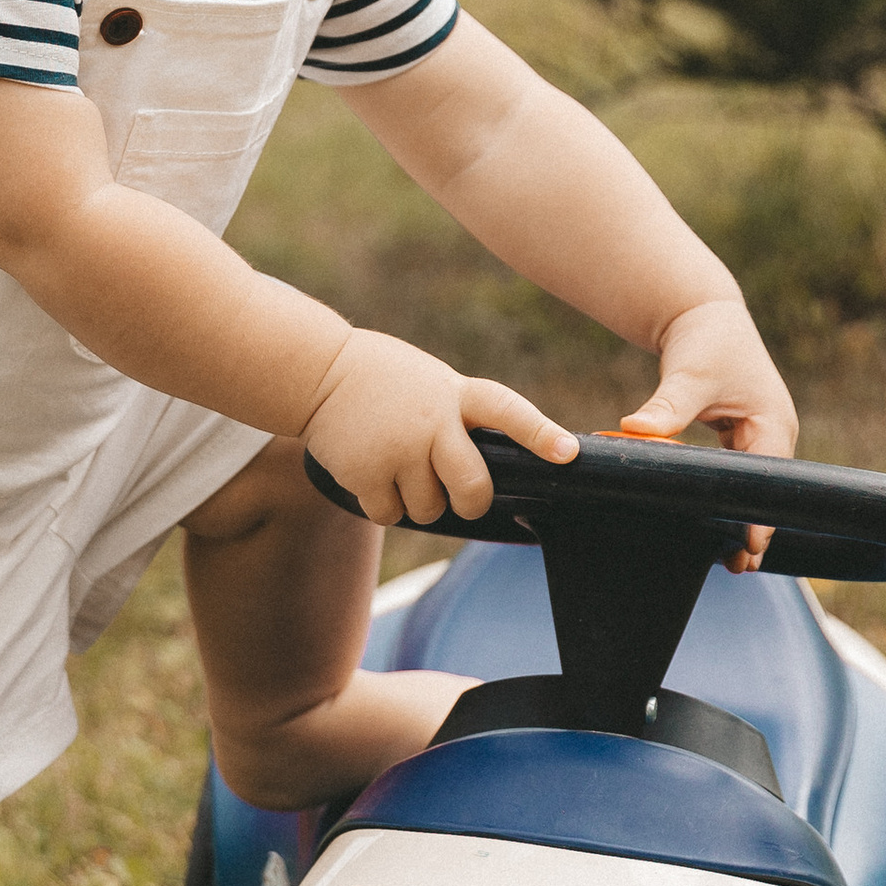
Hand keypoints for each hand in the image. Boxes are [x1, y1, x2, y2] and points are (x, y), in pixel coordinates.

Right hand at [305, 328, 576, 528]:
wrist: (318, 371)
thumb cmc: (387, 381)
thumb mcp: (434, 383)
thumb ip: (463, 417)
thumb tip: (491, 473)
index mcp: (456, 394)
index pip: (509, 411)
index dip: (539, 434)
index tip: (567, 453)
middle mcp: (432, 421)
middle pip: (473, 487)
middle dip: (471, 502)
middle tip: (460, 497)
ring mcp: (399, 448)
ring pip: (430, 508)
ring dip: (417, 500)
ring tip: (397, 466)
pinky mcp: (366, 472)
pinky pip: (390, 514)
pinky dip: (383, 505)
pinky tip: (371, 474)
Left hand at [622, 293, 797, 566]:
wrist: (702, 313)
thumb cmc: (703, 341)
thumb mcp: (688, 375)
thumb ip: (667, 406)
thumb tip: (634, 429)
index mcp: (772, 421)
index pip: (770, 480)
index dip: (761, 515)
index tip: (749, 547)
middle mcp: (774, 432)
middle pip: (768, 491)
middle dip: (756, 527)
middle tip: (739, 566)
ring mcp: (761, 434)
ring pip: (755, 487)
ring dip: (744, 518)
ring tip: (732, 560)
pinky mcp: (744, 435)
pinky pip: (740, 475)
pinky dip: (730, 498)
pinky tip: (715, 524)